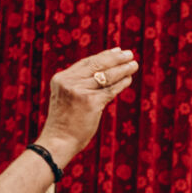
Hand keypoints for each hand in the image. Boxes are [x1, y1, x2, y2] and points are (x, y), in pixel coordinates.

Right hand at [34, 48, 139, 163]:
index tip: (116, 51)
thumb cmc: (65, 124)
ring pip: (106, 76)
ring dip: (122, 69)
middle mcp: (69, 82)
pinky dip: (121, 83)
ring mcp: (79, 91)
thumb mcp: (67, 99)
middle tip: (129, 54)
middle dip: (115, 58)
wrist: (58, 141)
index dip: (103, 56)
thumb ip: (79, 86)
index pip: (86, 63)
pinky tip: (129, 79)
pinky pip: (110, 90)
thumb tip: (103, 76)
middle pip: (97, 65)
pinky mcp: (90, 102)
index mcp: (61, 79)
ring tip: (134, 65)